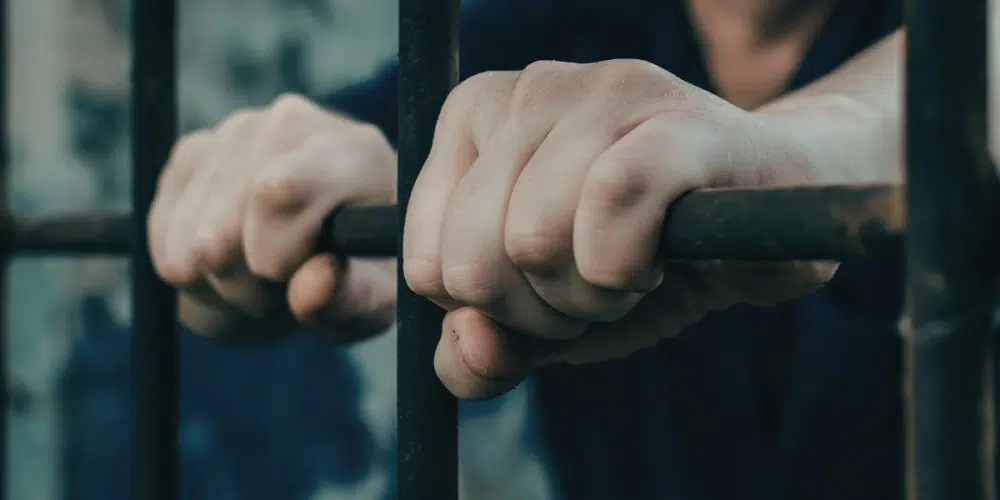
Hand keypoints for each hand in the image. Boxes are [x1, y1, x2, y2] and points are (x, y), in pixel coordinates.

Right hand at [150, 95, 396, 341]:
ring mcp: (235, 131)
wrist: (323, 250)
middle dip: (247, 279)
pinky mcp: (191, 152)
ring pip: (191, 234)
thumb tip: (312, 286)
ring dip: (219, 277)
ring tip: (262, 274)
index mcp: (354, 152)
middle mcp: (292, 124)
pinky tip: (230, 259)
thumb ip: (352, 297)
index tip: (291, 276)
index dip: (274, 254)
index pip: (278, 191)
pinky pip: (164, 232)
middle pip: (226, 222)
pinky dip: (189, 266)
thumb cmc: (360, 273)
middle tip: (281, 287)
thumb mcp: (374, 298)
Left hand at [403, 60, 834, 398]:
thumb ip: (484, 348)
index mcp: (472, 121)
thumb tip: (466, 348)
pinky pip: (610, 201)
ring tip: (634, 268)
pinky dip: (627, 265)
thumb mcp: (543, 316)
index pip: (428, 263)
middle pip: (475, 260)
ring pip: (533, 239)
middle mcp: (526, 90)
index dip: (491, 312)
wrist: (769, 219)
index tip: (546, 291)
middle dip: (539, 312)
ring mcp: (602, 92)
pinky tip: (659, 259)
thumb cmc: (639, 257)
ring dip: (591, 296)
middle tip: (596, 286)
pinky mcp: (678, 120)